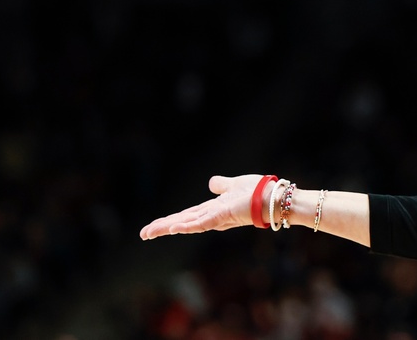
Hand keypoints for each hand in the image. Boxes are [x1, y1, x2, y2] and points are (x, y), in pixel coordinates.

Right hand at [139, 174, 263, 239]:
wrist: (273, 198)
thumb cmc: (258, 192)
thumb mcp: (234, 185)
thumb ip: (221, 185)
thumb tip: (211, 183)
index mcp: (213, 209)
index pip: (186, 216)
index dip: (169, 221)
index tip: (152, 226)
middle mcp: (212, 216)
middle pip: (182, 222)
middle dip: (162, 227)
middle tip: (143, 234)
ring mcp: (217, 218)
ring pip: (187, 224)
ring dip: (168, 228)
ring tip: (150, 232)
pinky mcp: (223, 217)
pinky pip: (203, 223)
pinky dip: (188, 226)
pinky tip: (174, 228)